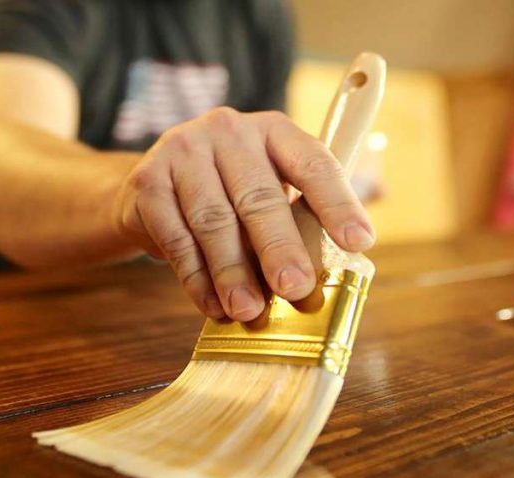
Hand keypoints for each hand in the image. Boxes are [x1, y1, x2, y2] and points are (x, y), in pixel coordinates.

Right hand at [111, 107, 375, 321]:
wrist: (149, 187)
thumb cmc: (228, 192)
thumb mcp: (271, 186)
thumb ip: (310, 208)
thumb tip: (366, 225)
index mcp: (273, 131)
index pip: (313, 162)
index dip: (338, 203)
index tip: (360, 241)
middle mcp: (228, 131)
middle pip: (259, 196)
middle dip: (280, 248)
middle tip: (296, 290)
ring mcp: (183, 152)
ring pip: (214, 220)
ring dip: (233, 272)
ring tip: (250, 311)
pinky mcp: (147, 182)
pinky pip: (176, 237)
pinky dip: (196, 278)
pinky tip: (213, 305)